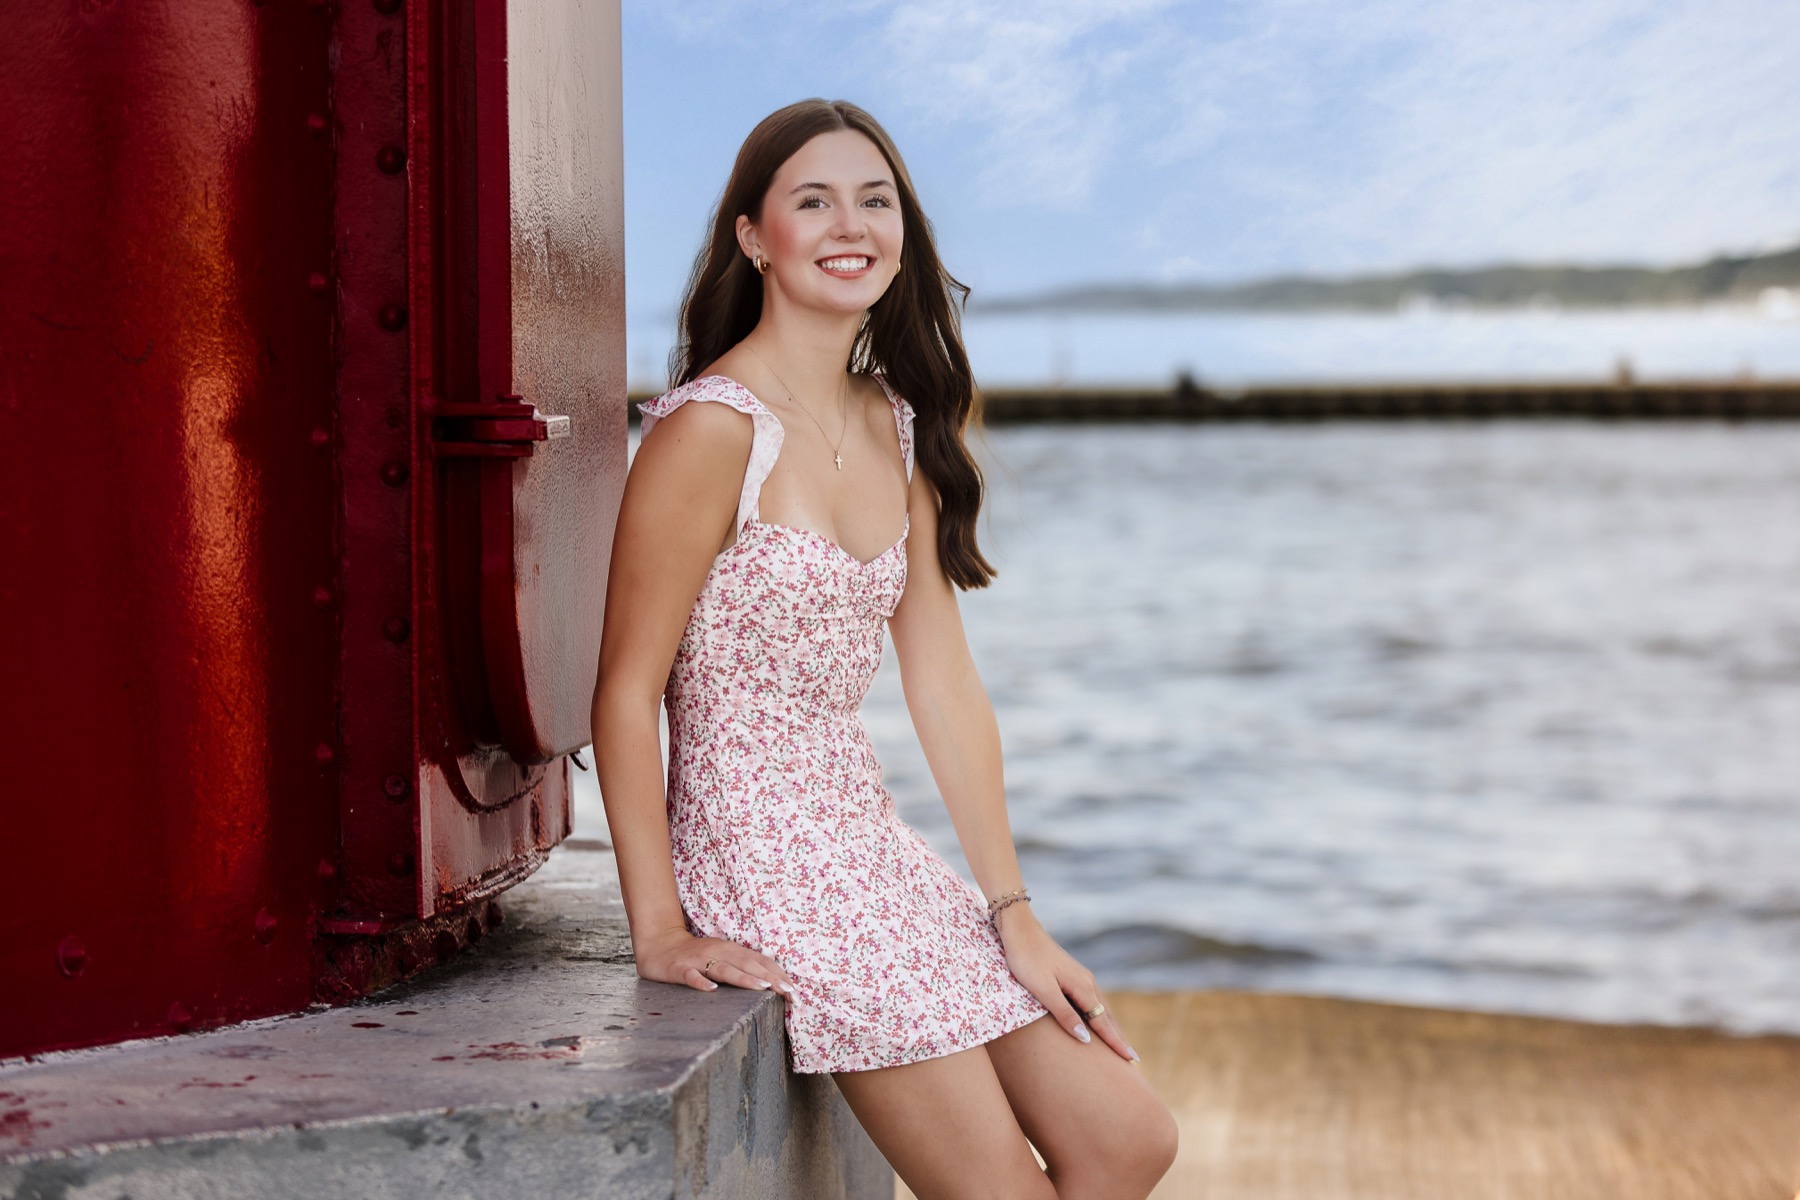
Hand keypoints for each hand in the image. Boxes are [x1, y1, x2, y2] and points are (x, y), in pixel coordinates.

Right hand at [633, 926, 799, 1001]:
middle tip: (789, 991)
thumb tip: (769, 982)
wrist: (657, 944)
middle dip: (770, 977)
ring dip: (744, 978)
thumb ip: (740, 967)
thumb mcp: (720, 957)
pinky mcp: (679, 969)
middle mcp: (717, 952)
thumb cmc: (693, 955)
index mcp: (729, 950)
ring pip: (724, 969)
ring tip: (762, 988)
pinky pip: (691, 976)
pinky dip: (701, 982)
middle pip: (747, 964)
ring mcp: (698, 960)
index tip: (794, 989)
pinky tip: (710, 989)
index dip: (777, 973)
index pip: (758, 960)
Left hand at [995, 905, 1138, 1062]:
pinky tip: (1096, 1019)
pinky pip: (1092, 1000)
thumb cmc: (1027, 960)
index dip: (1116, 1042)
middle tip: (1132, 1060)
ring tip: (1119, 1043)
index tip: (1132, 1060)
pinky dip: (1099, 1015)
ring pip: (1101, 1007)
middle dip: (1119, 1037)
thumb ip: (1064, 1014)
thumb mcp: (1044, 991)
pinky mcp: (1072, 974)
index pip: (1103, 1023)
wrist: (1019, 929)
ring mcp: (1081, 977)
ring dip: (1111, 1026)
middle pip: (1107, 1016)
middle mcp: (1087, 982)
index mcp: (1083, 988)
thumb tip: (1086, 1039)